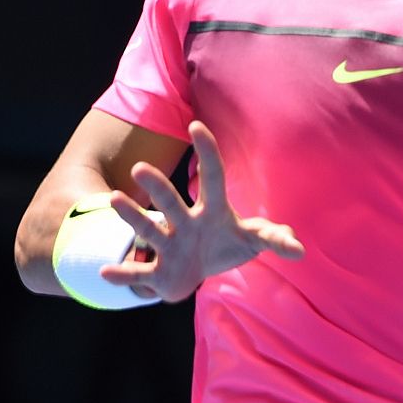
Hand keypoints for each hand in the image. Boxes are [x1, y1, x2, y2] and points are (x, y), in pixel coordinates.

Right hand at [100, 120, 304, 301]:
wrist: (196, 274)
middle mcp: (185, 223)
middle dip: (159, 188)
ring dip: (133, 216)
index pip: (212, 176)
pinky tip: (105, 272)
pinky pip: (139, 274)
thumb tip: (297, 248)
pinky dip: (124, 274)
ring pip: (150, 230)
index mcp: (212, 211)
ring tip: (116, 199)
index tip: (198, 127)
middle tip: (140, 168)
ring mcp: (169, 247)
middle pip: (174, 203)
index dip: (207, 153)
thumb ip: (273, 237)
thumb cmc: (225, 245)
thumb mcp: (252, 239)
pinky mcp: (158, 275)